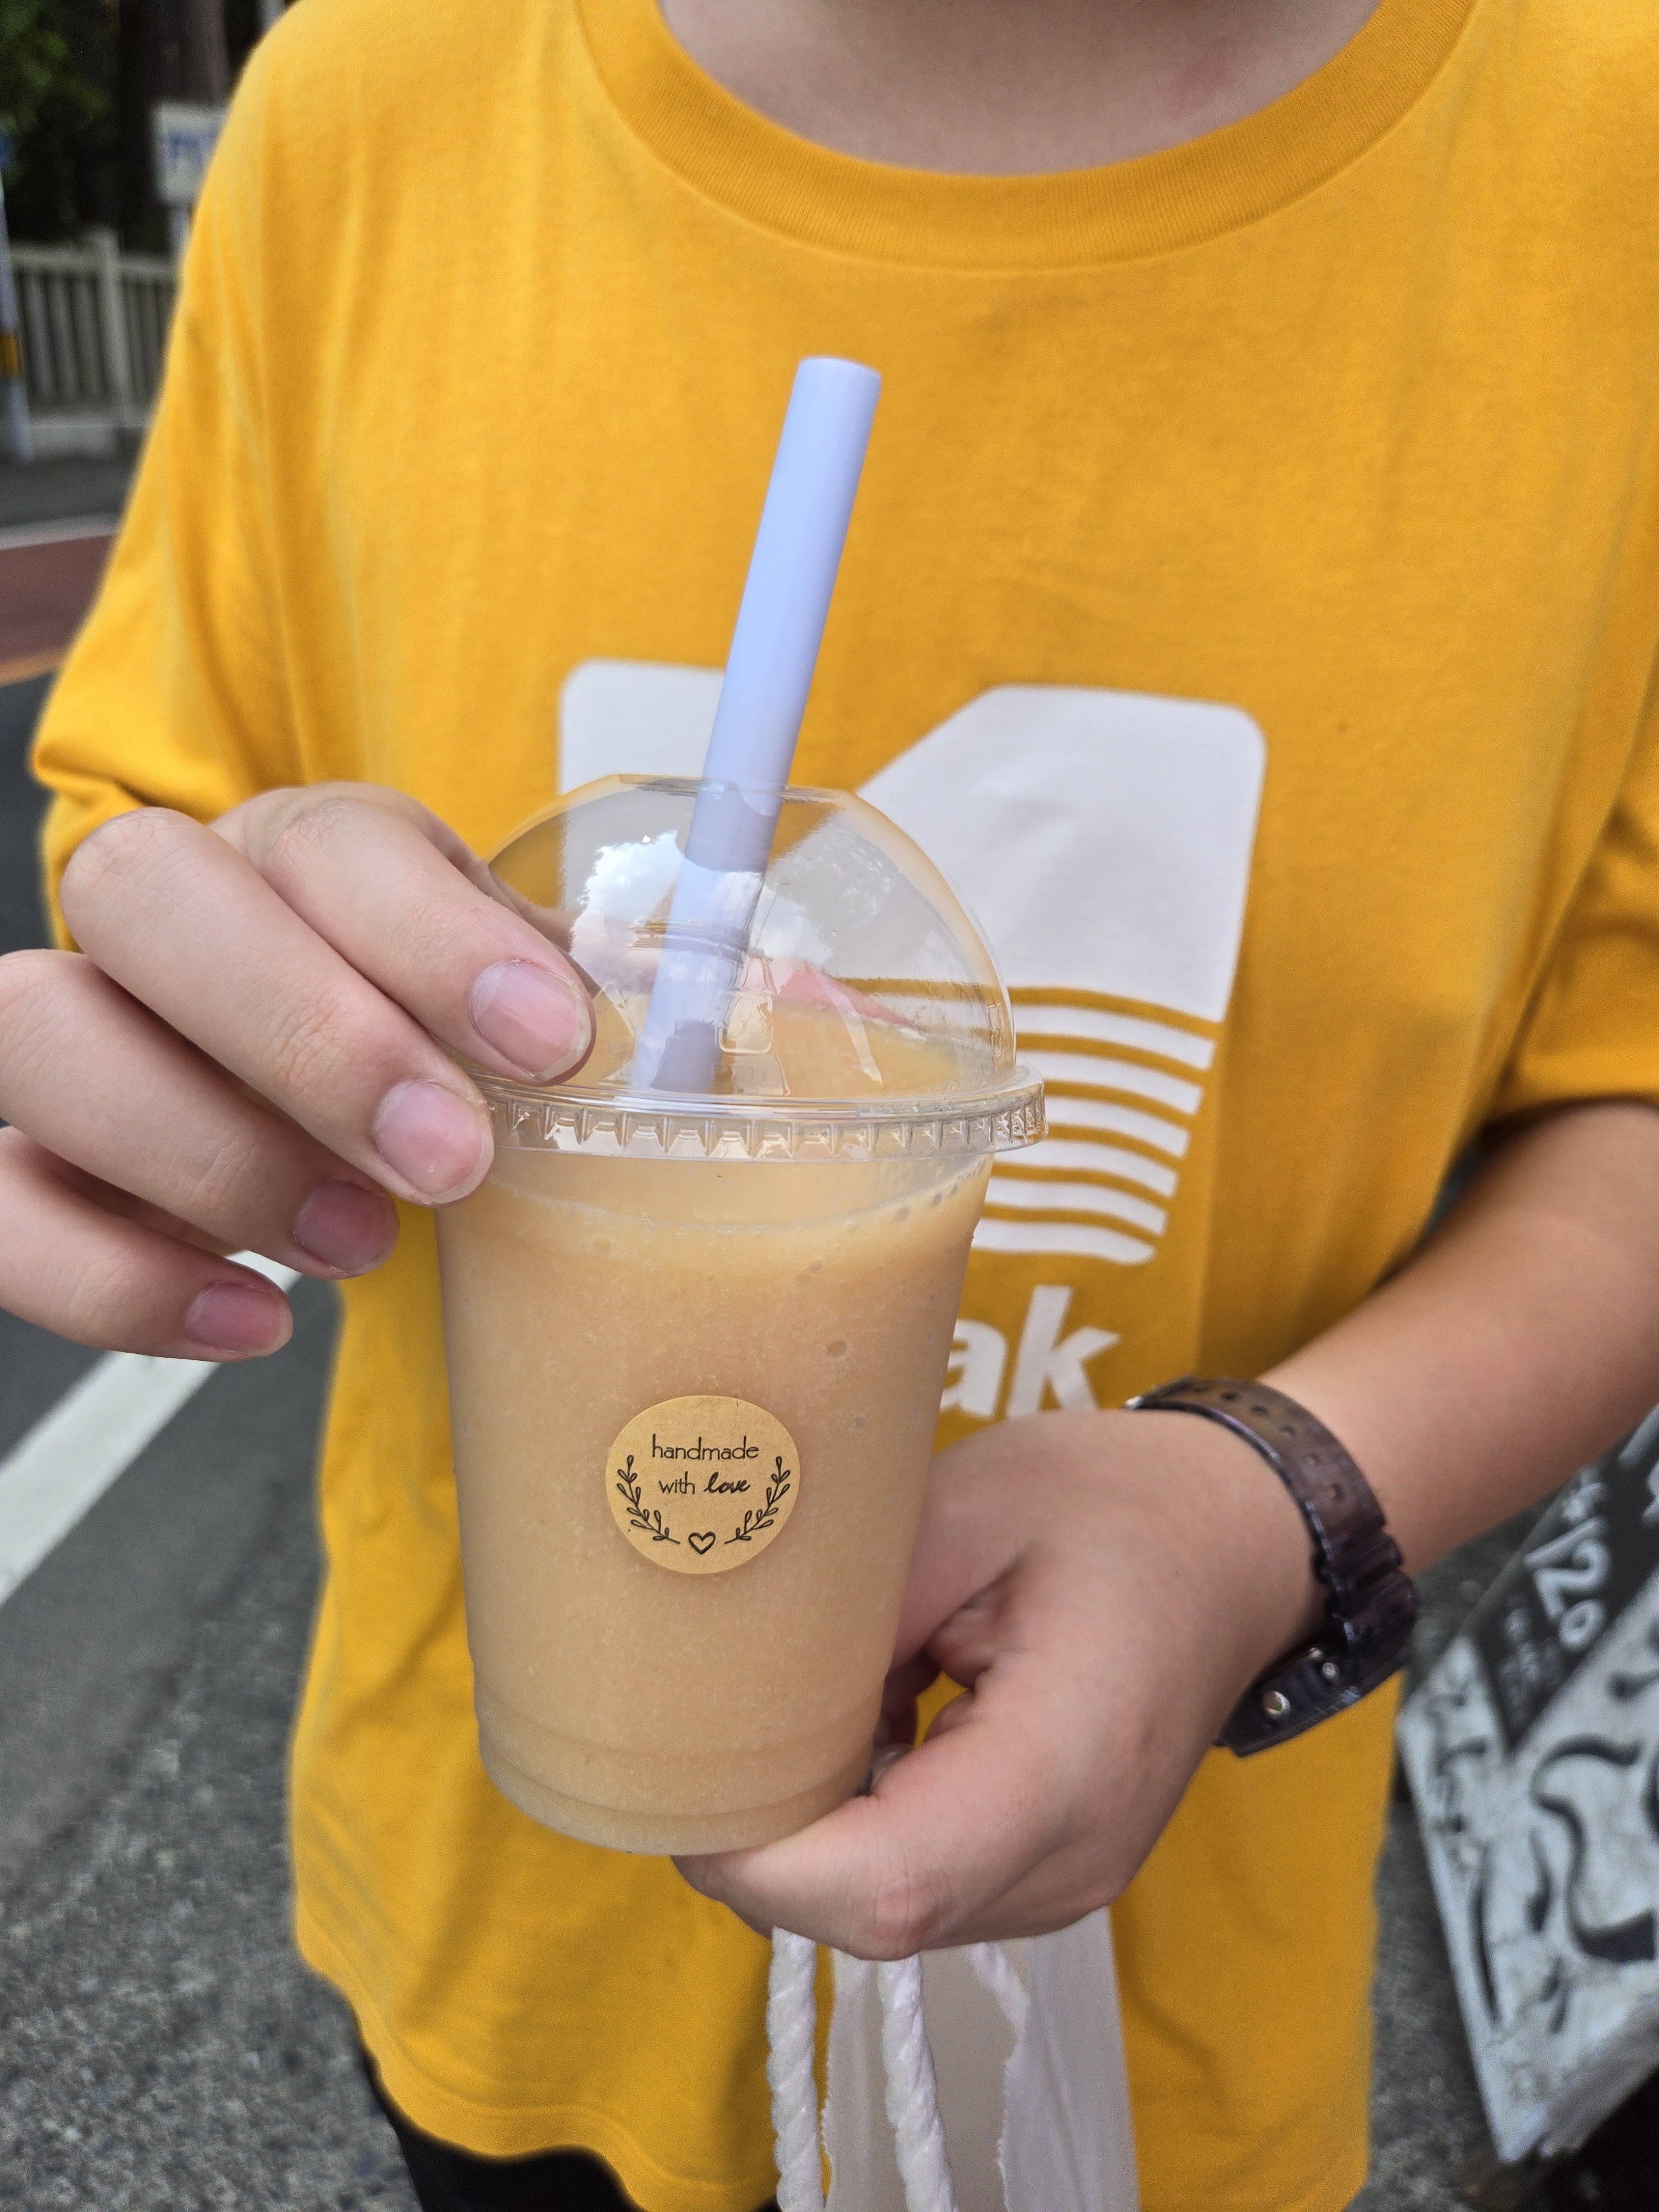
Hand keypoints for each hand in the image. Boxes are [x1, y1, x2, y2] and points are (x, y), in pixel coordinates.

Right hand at [0, 786, 591, 1358]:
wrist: (337, 1137)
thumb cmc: (435, 1063)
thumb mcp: (527, 1016)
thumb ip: (614, 1006)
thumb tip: (767, 1011)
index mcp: (302, 852)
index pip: (329, 840)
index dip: (432, 935)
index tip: (547, 1042)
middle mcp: (163, 918)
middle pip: (140, 890)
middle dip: (301, 1029)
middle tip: (444, 1158)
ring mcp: (65, 1033)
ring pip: (32, 1029)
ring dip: (202, 1147)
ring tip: (356, 1246)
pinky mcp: (14, 1165)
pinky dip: (112, 1277)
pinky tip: (251, 1322)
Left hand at [678, 1407, 1319, 1956]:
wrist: (1237, 1540)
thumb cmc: (1113, 1504)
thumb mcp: (965, 1508)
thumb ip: (850, 1609)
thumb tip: (724, 1692)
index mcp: (1064, 1767)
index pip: (885, 1883)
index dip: (761, 1856)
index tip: (685, 1777)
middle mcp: (1070, 1859)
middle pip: (868, 1913)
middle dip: (759, 1843)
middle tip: (703, 1726)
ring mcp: (1064, 1882)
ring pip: (885, 1911)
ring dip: (806, 1833)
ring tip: (785, 1711)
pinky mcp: (1046, 1871)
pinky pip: (921, 1885)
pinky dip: (855, 1825)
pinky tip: (851, 1728)